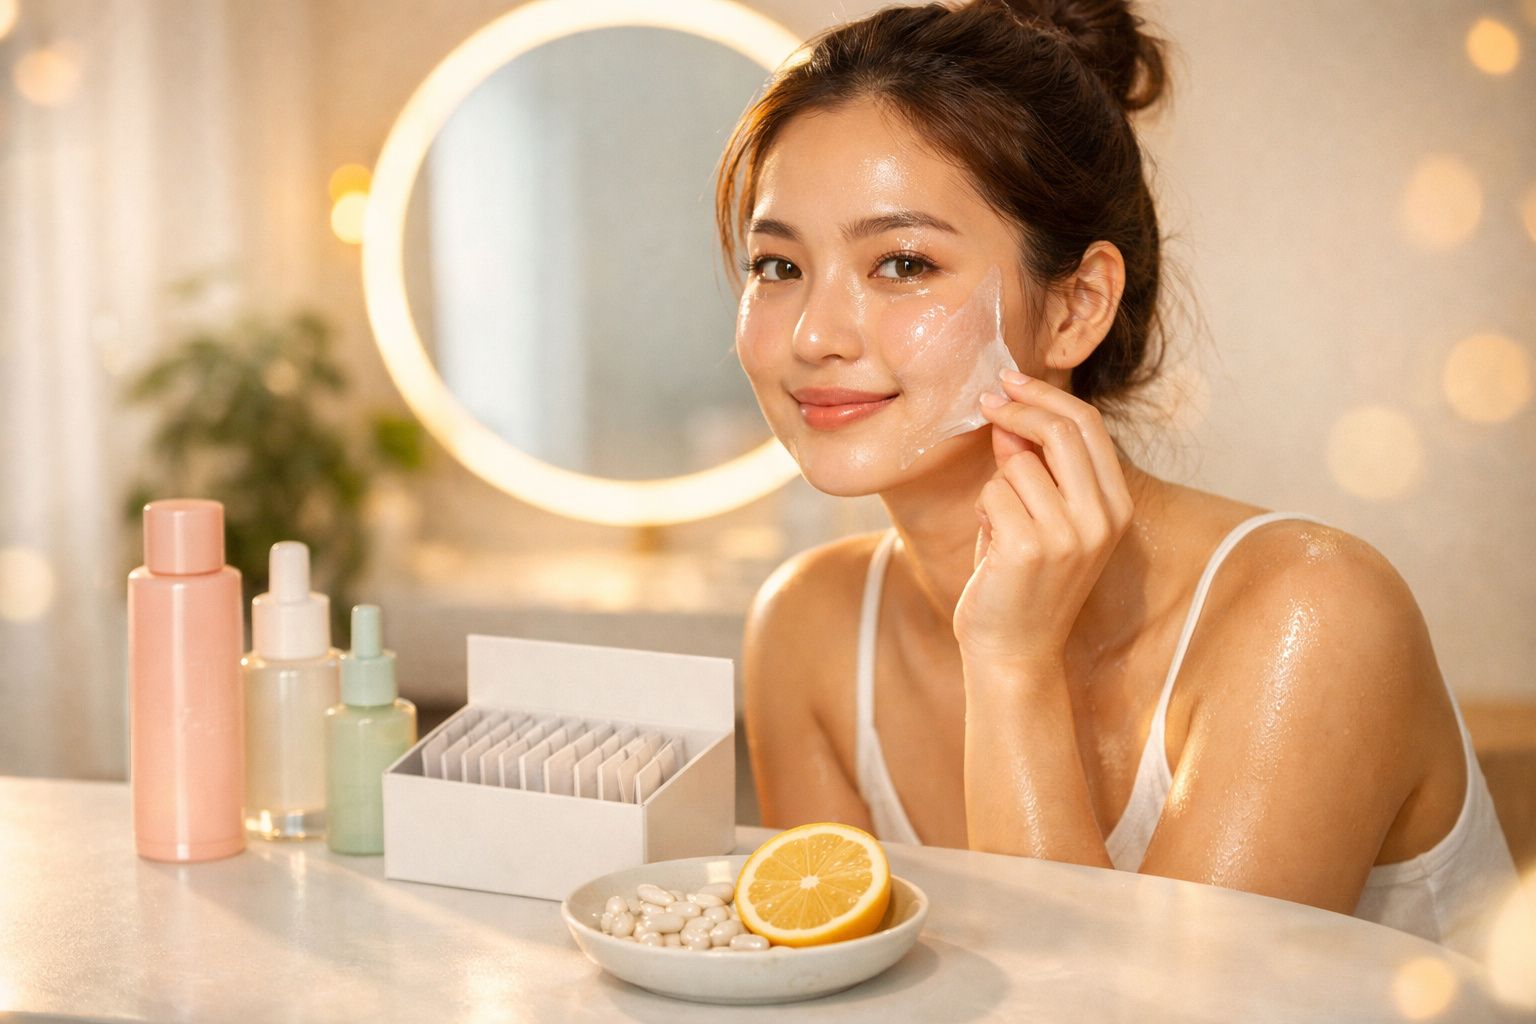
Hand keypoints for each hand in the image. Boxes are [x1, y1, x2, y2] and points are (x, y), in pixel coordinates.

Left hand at [952, 370, 1133, 673]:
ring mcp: (1069, 534)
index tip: (1010, 380)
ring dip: (995, 485)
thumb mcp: (1042, 519)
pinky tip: (991, 546)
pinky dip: (982, 511)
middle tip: (986, 400)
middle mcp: (1101, 519)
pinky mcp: (1029, 547)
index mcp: (1116, 507)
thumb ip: (1034, 470)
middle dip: (1018, 407)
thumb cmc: (1023, 582)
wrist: (1014, 652)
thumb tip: (1008, 418)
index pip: (1088, 426)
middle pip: (1062, 430)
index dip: (1046, 396)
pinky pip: (992, 494)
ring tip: (999, 526)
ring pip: (1017, 465)